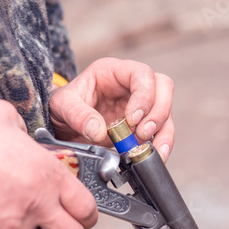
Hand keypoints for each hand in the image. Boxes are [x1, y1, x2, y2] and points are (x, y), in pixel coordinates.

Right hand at [0, 100, 97, 228]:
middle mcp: (40, 199)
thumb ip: (24, 129)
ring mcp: (18, 219)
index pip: (87, 204)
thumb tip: (23, 135)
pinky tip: (4, 221)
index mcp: (49, 172)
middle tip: (64, 223)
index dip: (89, 211)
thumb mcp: (4, 115)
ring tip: (32, 226)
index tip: (84, 211)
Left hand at [50, 58, 174, 160]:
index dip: (144, 95)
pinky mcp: (142, 125)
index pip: (141, 73)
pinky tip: (157, 156)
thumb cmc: (63, 107)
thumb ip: (77, 115)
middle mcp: (131, 85)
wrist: (62, 124)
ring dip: (163, 131)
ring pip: (166, 111)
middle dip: (158, 112)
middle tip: (142, 133)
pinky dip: (162, 144)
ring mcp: (140, 105)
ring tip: (150, 149)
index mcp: (113, 71)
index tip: (132, 119)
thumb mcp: (62, 106)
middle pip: (163, 87)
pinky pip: (161, 131)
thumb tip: (98, 131)